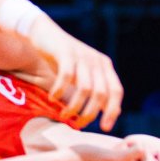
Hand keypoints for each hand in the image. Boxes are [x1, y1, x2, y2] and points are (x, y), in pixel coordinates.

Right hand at [28, 17, 122, 131]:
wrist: (43, 32)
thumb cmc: (63, 58)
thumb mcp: (84, 72)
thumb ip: (97, 88)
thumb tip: (113, 112)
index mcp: (104, 65)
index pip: (116, 91)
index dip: (113, 111)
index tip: (104, 127)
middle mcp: (96, 60)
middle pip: (100, 94)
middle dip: (90, 113)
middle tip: (78, 123)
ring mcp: (81, 55)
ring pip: (84, 89)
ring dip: (74, 106)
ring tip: (64, 115)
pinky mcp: (65, 53)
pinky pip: (66, 77)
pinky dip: (60, 91)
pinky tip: (53, 98)